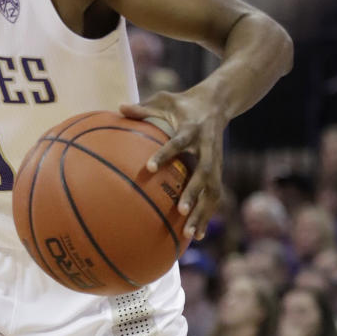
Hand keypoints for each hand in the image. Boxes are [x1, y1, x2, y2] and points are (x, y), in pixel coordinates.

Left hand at [118, 89, 226, 240]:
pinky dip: (206, 216)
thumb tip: (118, 107)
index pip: (178, 142)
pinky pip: (213, 196)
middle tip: (181, 210)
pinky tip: (195, 236)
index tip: (149, 167)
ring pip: (212, 190)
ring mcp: (215, 162)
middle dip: (194, 192)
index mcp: (192, 129)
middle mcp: (207, 148)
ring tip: (189, 234)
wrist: (217, 103)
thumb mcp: (164, 100)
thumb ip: (144, 107)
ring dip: (202, 212)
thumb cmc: (182, 103)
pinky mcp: (218, 171)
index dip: (165, 154)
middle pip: (204, 173)